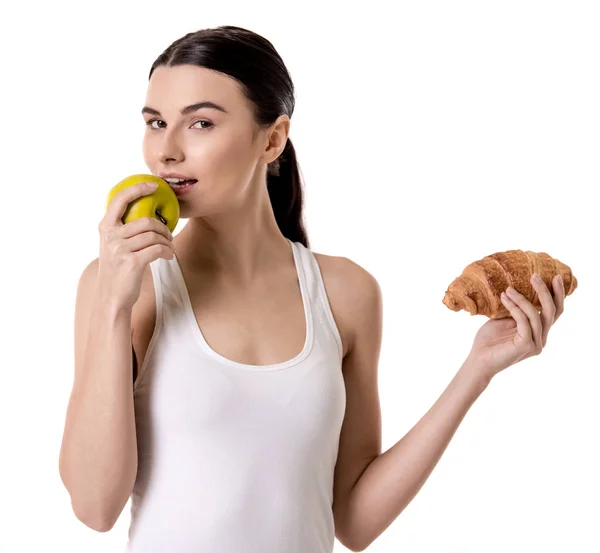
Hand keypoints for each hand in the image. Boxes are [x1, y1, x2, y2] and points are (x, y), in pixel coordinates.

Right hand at [98, 181, 174, 310]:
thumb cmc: (117, 271)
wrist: (111, 298)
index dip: (138, 189)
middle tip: (169, 236)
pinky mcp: (132, 262)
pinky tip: (168, 256)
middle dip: (163, 228)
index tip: (153, 185)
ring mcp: (120, 249)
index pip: (120, 199)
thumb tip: (148, 217)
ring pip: (154, 236)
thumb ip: (124, 231)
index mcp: (106, 228)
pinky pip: (158, 249)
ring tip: (169, 248)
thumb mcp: (114, 247)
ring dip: (167, 242)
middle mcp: (111, 236)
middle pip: (146, 221)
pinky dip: (167, 251)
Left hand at [465, 274, 565, 380]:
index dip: (557, 295)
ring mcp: (535, 343)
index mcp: (539, 332)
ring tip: (508, 288)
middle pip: (552, 312)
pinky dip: (515, 307)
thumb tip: (519, 287)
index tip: (554, 277)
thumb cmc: (489, 340)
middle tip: (535, 276)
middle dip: (545, 292)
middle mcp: (541, 339)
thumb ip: (517, 309)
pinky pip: (524, 320)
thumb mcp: (505, 318)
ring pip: (537, 314)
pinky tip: (504, 298)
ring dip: (522, 298)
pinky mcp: (526, 345)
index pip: (554, 312)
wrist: (478, 359)